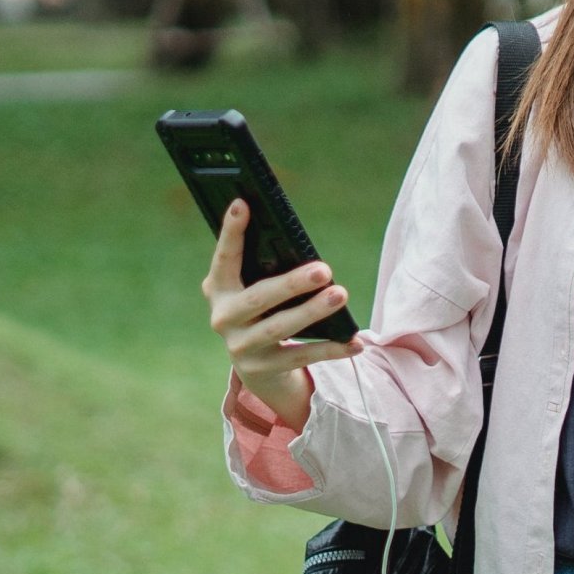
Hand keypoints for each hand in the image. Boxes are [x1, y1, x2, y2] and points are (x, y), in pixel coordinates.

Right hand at [201, 199, 362, 408]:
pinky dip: (332, 348)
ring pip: (281, 328)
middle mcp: (223, 318)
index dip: (231, 232)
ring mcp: (241, 347)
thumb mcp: (255, 287)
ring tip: (341, 294)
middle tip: (324, 269)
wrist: (256, 365)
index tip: (242, 204)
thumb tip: (293, 239)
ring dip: (313, 311)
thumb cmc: (262, 310)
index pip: (224, 258)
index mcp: (217, 289)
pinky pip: (302, 356)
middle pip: (259, 297)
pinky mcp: (263, 370)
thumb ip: (265, 267)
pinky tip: (355, 341)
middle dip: (292, 283)